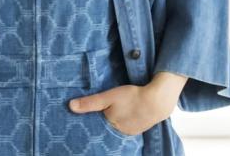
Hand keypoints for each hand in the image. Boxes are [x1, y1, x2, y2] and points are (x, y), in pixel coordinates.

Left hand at [68, 72, 186, 137]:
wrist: (158, 100)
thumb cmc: (132, 97)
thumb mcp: (109, 97)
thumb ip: (90, 103)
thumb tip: (70, 106)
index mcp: (111, 126)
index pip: (96, 125)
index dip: (92, 118)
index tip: (87, 114)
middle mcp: (120, 133)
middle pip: (107, 126)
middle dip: (103, 119)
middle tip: (104, 108)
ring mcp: (131, 131)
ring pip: (117, 125)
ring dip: (115, 119)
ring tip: (114, 110)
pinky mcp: (140, 127)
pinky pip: (127, 125)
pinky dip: (125, 119)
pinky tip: (126, 112)